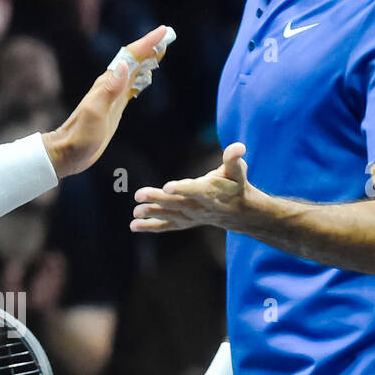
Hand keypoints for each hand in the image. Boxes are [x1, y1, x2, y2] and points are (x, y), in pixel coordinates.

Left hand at [44, 25, 172, 177]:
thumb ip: (109, 90)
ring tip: (162, 48)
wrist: (68, 152)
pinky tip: (148, 76)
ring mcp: (113, 96)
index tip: (164, 31)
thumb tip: (123, 65)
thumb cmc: (80, 136)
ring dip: (148, 59)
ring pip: (134, 71)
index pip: (130, 57)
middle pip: (133, 60)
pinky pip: (132, 86)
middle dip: (151, 46)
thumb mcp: (95, 113)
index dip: (147, 43)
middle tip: (169, 35)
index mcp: (107, 83)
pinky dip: (142, 77)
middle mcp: (110, 85)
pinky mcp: (115, 107)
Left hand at [131, 142, 250, 232]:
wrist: (238, 212)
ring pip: (168, 215)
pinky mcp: (183, 222)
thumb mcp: (237, 170)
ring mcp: (190, 216)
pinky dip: (150, 227)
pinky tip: (134, 225)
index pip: (194, 191)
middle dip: (157, 199)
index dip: (182, 189)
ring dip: (151, 213)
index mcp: (209, 192)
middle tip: (139, 195)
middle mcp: (198, 207)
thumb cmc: (235, 185)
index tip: (168, 186)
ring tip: (135, 212)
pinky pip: (166, 225)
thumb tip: (239, 147)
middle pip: (175, 203)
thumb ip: (233, 159)